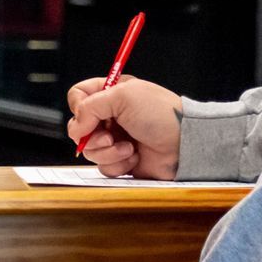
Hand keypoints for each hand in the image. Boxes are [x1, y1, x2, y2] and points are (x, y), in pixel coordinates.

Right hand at [65, 75, 182, 178]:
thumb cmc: (162, 115)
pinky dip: (117, 164)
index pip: (78, 96)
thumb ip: (90, 106)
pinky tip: (135, 157)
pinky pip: (104, 166)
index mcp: (112, 94)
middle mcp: (112, 116)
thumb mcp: (123, 97)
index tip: (89, 115)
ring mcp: (116, 139)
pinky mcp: (122, 160)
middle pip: (79, 128)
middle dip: (93, 136)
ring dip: (108, 151)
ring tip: (129, 147)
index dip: (78, 107)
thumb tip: (76, 128)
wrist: (185, 144)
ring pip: (90, 150)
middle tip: (110, 135)